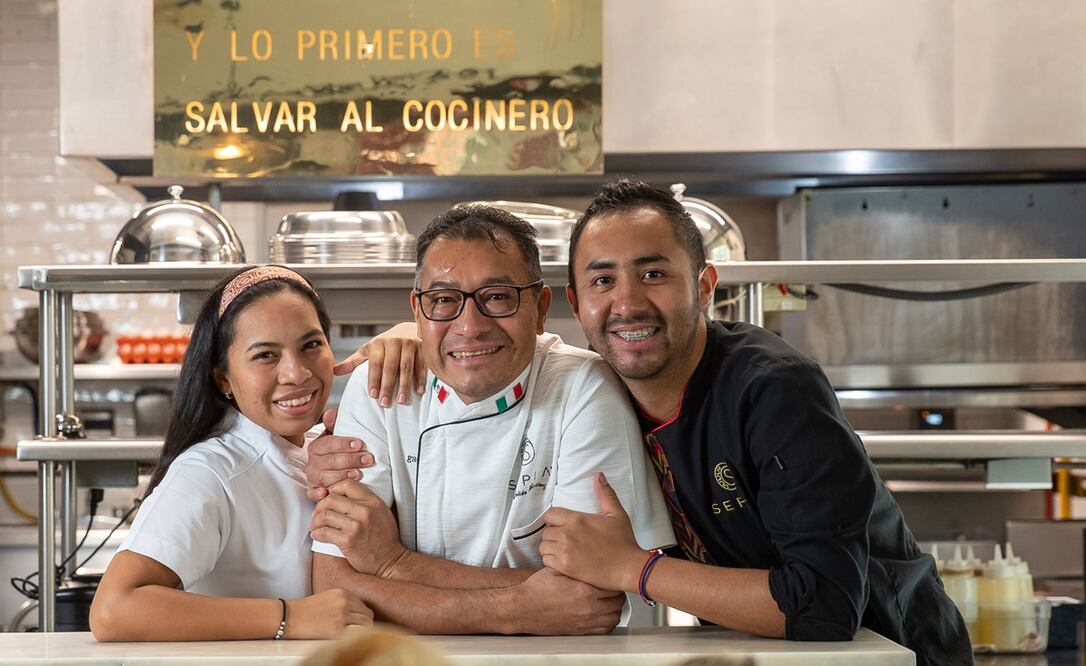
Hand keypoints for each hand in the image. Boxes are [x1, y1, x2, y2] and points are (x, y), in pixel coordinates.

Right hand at [285, 588, 372, 637]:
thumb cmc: (306, 610)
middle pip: (367, 613)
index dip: (361, 614)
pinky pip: (358, 633)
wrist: (289, 617)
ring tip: (354, 635)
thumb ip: (342, 601)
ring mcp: (342, 616)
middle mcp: (344, 602)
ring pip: (367, 623)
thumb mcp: (327, 597)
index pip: (363, 604)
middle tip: (358, 629)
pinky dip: (358, 636)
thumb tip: (357, 612)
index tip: (357, 620)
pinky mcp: (337, 630)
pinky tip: (351, 639)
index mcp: (342, 593)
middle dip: (364, 622)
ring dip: (363, 630)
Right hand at [306, 410, 374, 500]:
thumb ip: (333, 425)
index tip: (359, 444)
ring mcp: (312, 478)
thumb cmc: (333, 454)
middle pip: (329, 461)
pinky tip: (326, 493)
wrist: (324, 471)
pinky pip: (312, 494)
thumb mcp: (333, 438)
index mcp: (316, 447)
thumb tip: (331, 413)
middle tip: (368, 459)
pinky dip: (318, 494)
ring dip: (341, 476)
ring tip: (358, 474)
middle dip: (350, 460)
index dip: (344, 443)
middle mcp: (312, 462)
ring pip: (324, 477)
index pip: (328, 443)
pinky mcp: (313, 491)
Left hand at [310, 480, 406, 577]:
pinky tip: (317, 535)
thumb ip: (365, 502)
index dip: (333, 490)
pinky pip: (324, 532)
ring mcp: (356, 526)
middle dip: (320, 506)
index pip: (347, 485)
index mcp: (373, 502)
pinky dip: (316, 533)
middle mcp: (365, 511)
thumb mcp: (381, 513)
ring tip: (315, 526)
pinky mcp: (348, 541)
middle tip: (318, 514)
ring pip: (325, 515)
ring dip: (316, 521)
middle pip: (332, 499)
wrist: (389, 561)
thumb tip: (342, 497)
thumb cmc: (385, 539)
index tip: (329, 498)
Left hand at [334, 322, 425, 406]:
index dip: (374, 379)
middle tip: (385, 403)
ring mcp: (410, 344)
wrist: (408, 329)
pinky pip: (422, 365)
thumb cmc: (385, 344)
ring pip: (407, 367)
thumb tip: (334, 371)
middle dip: (388, 386)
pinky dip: (421, 379)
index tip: (373, 395)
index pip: (375, 363)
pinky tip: (419, 392)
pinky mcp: (424, 348)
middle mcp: (394, 342)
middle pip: (390, 367)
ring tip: (401, 400)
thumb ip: (353, 361)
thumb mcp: (368, 350)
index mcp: (378, 343)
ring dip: (405, 385)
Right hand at [508, 568, 624, 634]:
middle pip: (618, 601)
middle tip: (611, 586)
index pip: (613, 585)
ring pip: (615, 615)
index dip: (613, 579)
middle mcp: (588, 607)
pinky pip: (606, 629)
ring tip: (610, 599)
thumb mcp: (558, 568)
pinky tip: (604, 613)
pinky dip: (609, 621)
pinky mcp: (581, 631)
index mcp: (584, 589)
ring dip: (615, 607)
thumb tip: (591, 558)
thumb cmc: (537, 589)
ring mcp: (586, 621)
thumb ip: (577, 564)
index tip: (610, 576)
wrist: (524, 608)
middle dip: (616, 592)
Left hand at [540, 473, 645, 592]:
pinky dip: (552, 561)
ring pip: (544, 547)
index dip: (554, 519)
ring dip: (551, 547)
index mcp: (577, 520)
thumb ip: (605, 494)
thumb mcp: (616, 514)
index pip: (550, 515)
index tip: (561, 524)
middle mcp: (568, 534)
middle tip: (564, 538)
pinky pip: (547, 561)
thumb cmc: (623, 542)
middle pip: (546, 531)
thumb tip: (598, 476)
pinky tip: (564, 560)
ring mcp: (565, 552)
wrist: (628, 568)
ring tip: (562, 549)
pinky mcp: (565, 568)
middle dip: (553, 534)